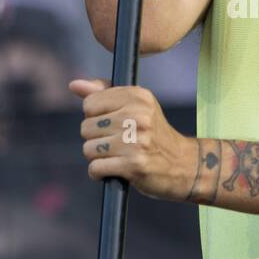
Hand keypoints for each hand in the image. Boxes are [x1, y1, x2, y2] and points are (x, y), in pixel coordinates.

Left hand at [70, 77, 197, 200]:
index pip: (90, 104)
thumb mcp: (136, 107)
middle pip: (86, 127)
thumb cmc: (154, 135)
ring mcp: (136, 140)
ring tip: (116, 157)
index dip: (95, 117)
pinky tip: (114, 171)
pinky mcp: (134, 164)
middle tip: (116, 144)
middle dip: (96, 139)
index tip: (112, 124)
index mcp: (138, 96)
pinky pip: (96, 168)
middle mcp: (138, 115)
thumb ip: (104, 93)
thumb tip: (74, 85)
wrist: (184, 164)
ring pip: (89, 149)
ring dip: (98, 157)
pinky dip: (99, 173)